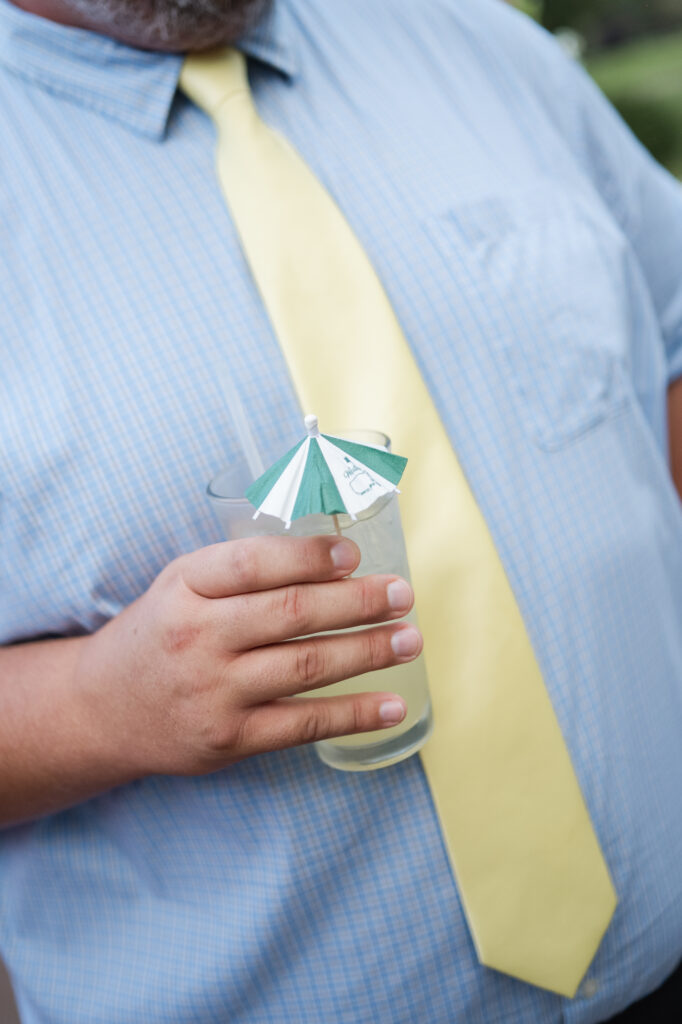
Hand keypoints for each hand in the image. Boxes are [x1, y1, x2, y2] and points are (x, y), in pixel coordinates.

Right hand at [76, 535, 421, 776]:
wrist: (103, 709)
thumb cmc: (161, 633)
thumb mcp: (181, 585)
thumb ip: (242, 569)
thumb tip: (336, 558)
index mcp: (184, 586)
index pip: (253, 563)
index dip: (309, 557)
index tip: (354, 554)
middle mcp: (196, 637)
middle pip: (290, 613)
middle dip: (357, 602)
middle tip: (402, 594)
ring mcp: (213, 692)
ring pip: (305, 666)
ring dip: (368, 651)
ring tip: (409, 638)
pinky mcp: (229, 740)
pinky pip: (303, 724)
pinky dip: (354, 714)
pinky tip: (392, 704)